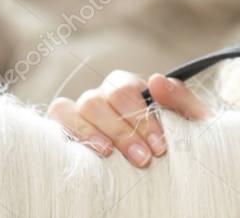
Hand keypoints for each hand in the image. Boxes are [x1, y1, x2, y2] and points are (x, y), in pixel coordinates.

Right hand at [46, 70, 211, 167]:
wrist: (157, 159)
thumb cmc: (170, 135)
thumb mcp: (184, 118)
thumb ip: (180, 99)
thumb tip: (157, 80)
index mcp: (126, 87)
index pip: (124, 90)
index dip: (141, 117)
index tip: (159, 146)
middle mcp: (100, 96)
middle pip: (97, 100)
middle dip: (122, 131)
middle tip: (144, 159)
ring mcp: (79, 112)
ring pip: (70, 108)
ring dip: (90, 132)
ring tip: (108, 154)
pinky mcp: (65, 130)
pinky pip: (55, 121)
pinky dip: (66, 131)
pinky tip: (83, 151)